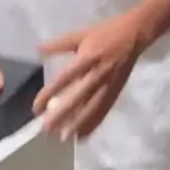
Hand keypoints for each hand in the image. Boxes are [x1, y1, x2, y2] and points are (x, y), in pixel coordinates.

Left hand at [33, 14, 141, 140]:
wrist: (134, 35)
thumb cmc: (105, 32)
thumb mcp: (80, 34)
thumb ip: (59, 44)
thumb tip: (37, 50)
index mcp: (87, 57)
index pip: (65, 78)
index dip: (50, 93)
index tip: (36, 108)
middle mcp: (97, 74)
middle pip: (78, 98)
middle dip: (62, 114)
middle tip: (46, 129)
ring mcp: (108, 85)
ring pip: (92, 108)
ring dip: (77, 124)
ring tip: (63, 138)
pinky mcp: (116, 92)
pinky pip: (103, 111)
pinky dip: (93, 124)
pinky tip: (82, 136)